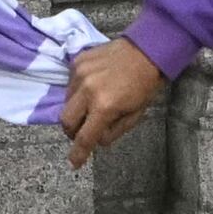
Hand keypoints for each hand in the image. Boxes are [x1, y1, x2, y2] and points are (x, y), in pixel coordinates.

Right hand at [61, 39, 164, 166]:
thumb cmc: (144, 85)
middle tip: (83, 131)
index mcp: (104, 106)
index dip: (78, 153)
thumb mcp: (135, 115)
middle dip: (72, 131)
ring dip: (75, 110)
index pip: (85, 137)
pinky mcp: (77, 62)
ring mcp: (80, 74)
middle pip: (66, 121)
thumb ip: (113, 131)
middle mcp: (87, 90)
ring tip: (91, 105)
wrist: (146, 50)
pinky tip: (92, 87)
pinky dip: (77, 92)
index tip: (74, 163)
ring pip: (66, 102)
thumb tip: (97, 140)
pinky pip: (70, 84)